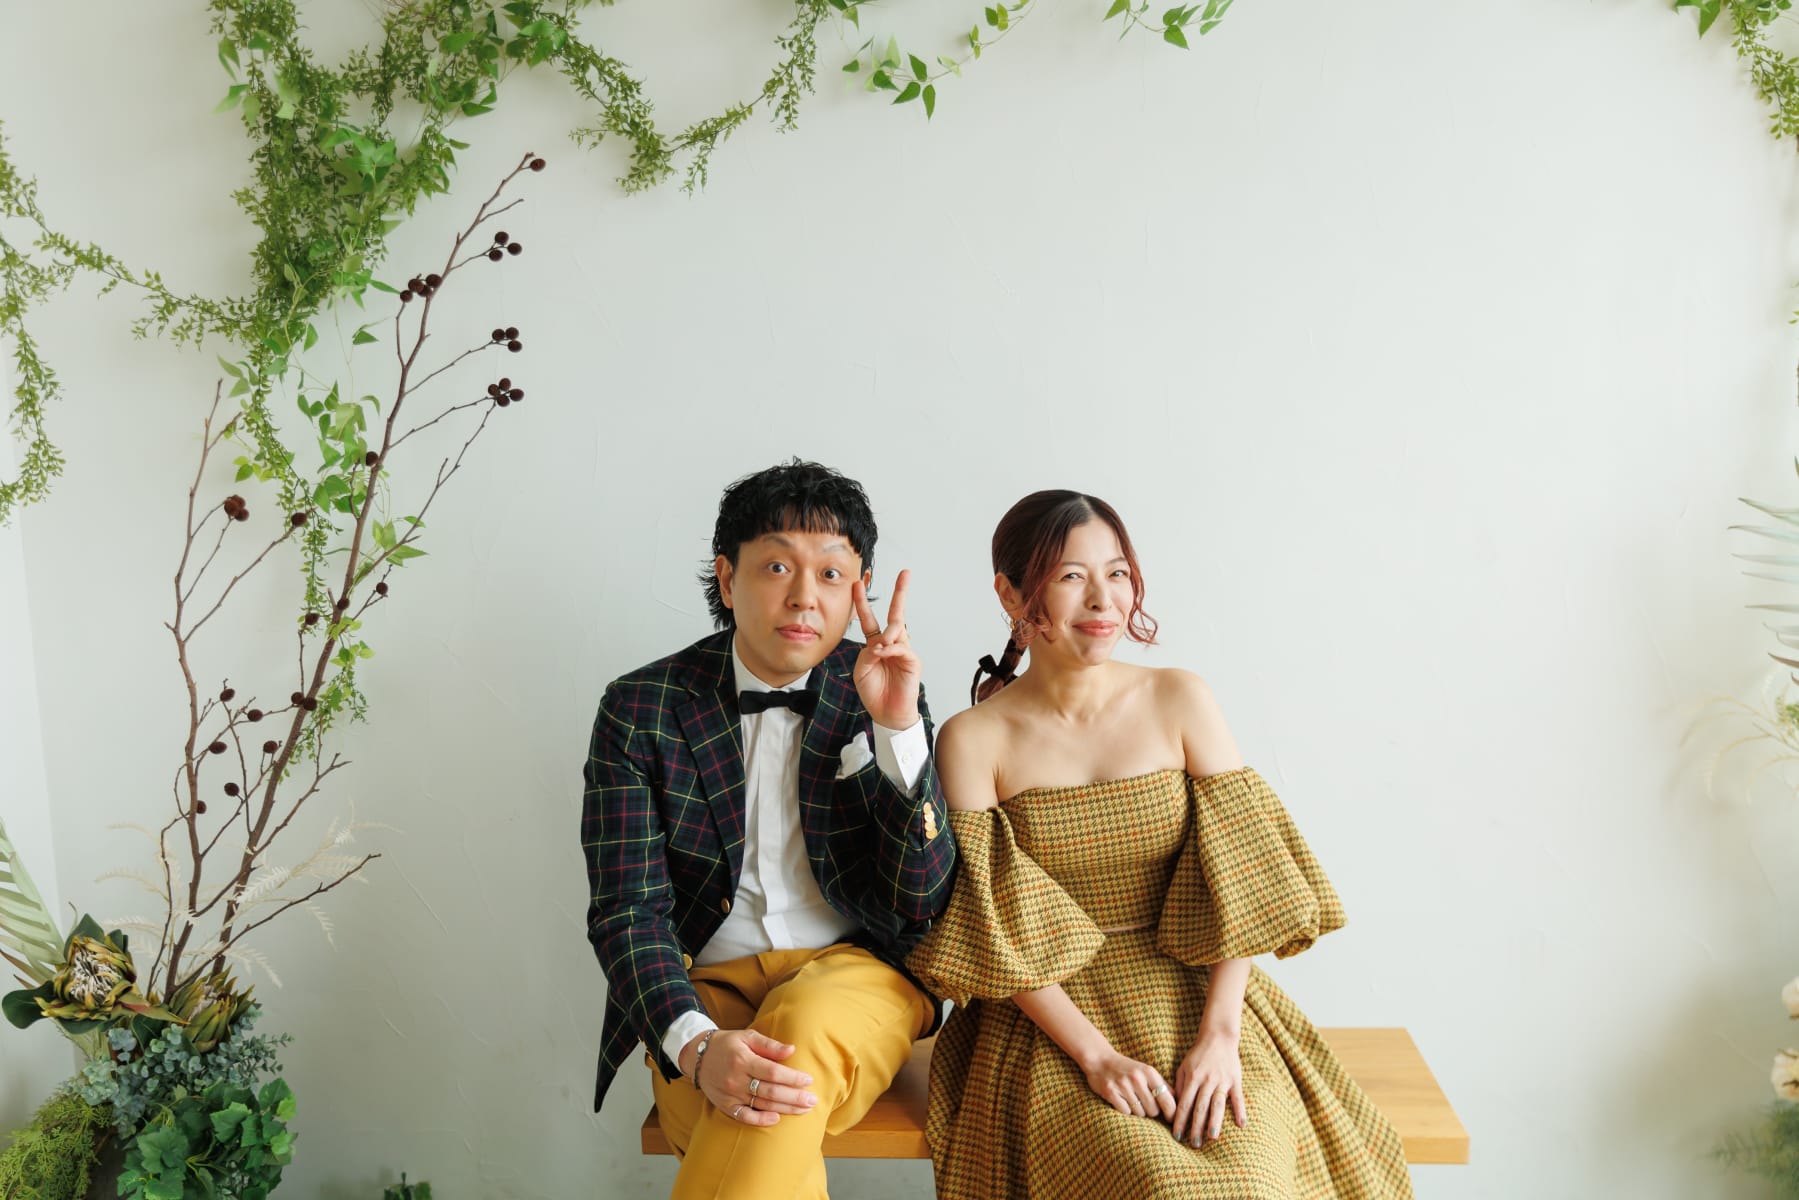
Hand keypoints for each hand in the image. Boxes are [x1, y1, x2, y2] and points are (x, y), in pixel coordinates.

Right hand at [685, 1029, 818, 1126]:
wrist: (697, 1057)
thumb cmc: (727, 1044)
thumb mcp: (747, 1037)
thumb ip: (769, 1045)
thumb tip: (792, 1050)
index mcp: (743, 1059)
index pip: (773, 1072)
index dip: (792, 1077)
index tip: (808, 1080)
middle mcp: (736, 1079)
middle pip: (771, 1091)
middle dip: (794, 1097)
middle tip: (812, 1100)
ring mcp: (731, 1095)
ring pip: (762, 1105)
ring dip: (785, 1109)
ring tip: (804, 1109)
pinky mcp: (726, 1106)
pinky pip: (744, 1117)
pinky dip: (760, 1120)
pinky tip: (776, 1119)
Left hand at [851, 570, 919, 729]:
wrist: (887, 713)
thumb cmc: (873, 692)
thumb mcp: (861, 669)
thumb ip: (867, 653)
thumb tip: (880, 643)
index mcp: (875, 644)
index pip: (869, 619)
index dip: (862, 602)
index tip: (858, 583)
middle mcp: (891, 643)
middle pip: (896, 613)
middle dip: (900, 592)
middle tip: (905, 573)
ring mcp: (903, 650)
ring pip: (897, 629)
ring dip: (888, 633)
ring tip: (881, 645)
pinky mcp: (912, 660)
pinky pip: (901, 647)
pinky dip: (891, 648)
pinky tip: (884, 653)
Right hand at [1081, 1048, 1175, 1121]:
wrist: (1099, 1060)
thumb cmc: (1127, 1068)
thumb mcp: (1146, 1071)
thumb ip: (1163, 1085)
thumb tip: (1180, 1101)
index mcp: (1149, 1072)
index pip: (1167, 1100)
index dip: (1171, 1113)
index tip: (1170, 1119)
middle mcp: (1137, 1078)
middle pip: (1154, 1110)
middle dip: (1151, 1111)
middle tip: (1145, 1104)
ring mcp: (1123, 1085)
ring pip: (1140, 1113)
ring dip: (1138, 1111)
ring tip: (1132, 1100)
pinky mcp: (1110, 1092)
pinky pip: (1126, 1112)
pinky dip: (1125, 1110)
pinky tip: (1122, 1100)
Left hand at [1171, 1028, 1246, 1146]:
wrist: (1218, 1037)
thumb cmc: (1198, 1054)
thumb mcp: (1184, 1066)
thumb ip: (1180, 1085)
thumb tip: (1175, 1105)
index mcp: (1192, 1078)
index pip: (1184, 1104)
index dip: (1180, 1120)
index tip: (1177, 1135)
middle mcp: (1207, 1081)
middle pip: (1200, 1108)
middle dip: (1196, 1127)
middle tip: (1194, 1144)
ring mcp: (1222, 1081)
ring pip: (1217, 1104)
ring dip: (1215, 1121)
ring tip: (1212, 1137)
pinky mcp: (1235, 1080)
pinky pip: (1238, 1098)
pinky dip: (1240, 1111)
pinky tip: (1241, 1125)